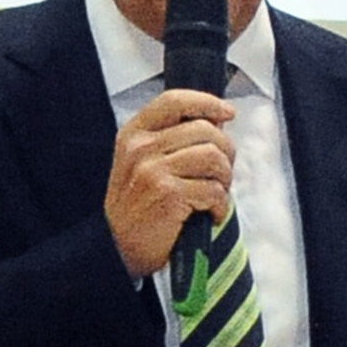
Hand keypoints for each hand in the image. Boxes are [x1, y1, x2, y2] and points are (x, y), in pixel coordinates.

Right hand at [106, 88, 237, 280]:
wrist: (118, 246)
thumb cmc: (139, 206)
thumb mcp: (143, 163)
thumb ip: (172, 140)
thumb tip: (217, 123)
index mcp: (134, 134)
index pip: (174, 101)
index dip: (206, 103)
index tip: (227, 112)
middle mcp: (141, 147)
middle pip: (205, 130)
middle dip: (225, 152)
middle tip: (221, 174)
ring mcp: (153, 170)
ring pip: (213, 157)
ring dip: (224, 179)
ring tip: (215, 194)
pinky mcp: (169, 194)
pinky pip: (214, 190)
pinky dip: (220, 206)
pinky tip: (209, 214)